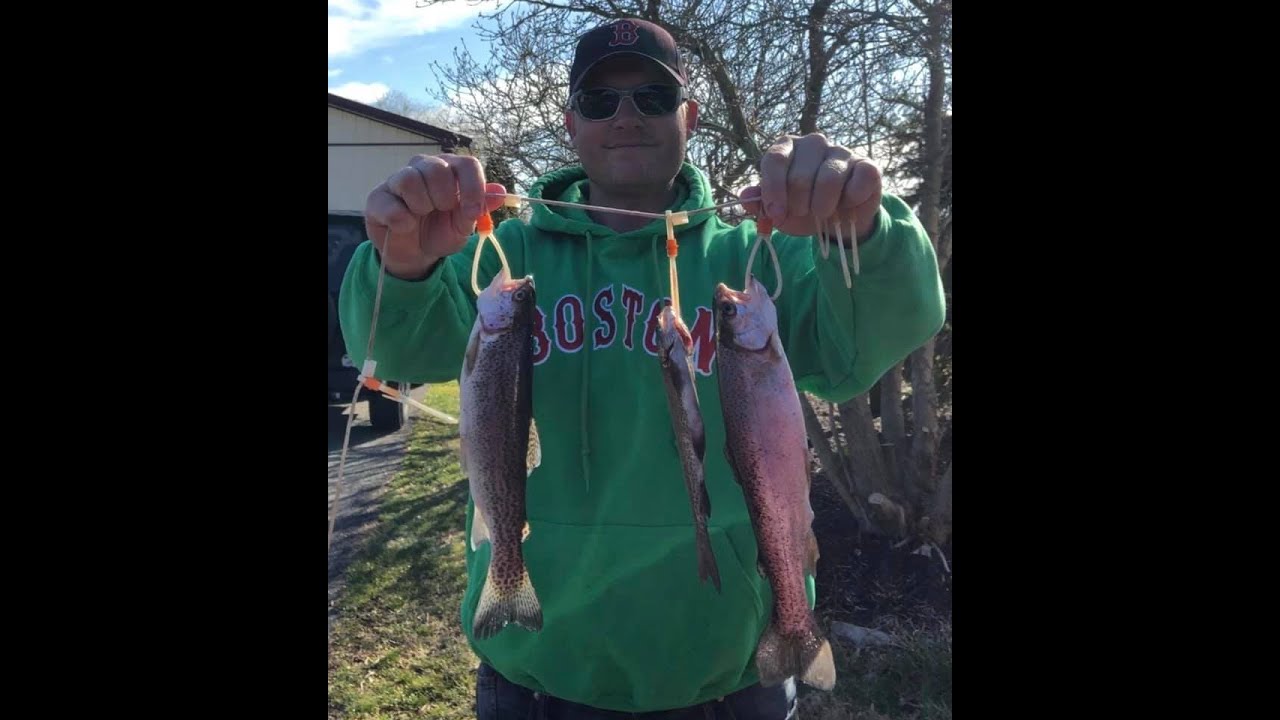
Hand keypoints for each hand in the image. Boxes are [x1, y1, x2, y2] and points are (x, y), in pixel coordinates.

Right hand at [364, 153, 507, 279]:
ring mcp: (397, 180)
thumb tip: (500, 192)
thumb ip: (480, 207)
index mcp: (450, 169)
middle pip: (437, 169)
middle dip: (444, 198)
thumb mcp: (465, 224)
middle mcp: (423, 167)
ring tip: (421, 216)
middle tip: (440, 212)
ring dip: (421, 206)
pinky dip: (402, 220)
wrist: (415, 253)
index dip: (472, 187)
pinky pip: (391, 205)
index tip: (472, 211)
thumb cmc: (441, 231)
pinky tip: (405, 226)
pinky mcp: (378, 198)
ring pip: (410, 180)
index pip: (466, 164)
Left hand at [740, 133, 881, 241]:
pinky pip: (858, 182)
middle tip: (803, 213)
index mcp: (788, 147)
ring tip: (822, 213)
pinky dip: (849, 202)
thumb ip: (759, 203)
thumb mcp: (779, 210)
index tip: (776, 214)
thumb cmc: (804, 209)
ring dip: (823, 207)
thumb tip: (744, 197)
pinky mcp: (867, 165)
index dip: (773, 190)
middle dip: (799, 205)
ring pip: (828, 180)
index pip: (775, 159)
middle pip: (800, 176)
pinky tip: (846, 205)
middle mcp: (814, 143)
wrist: (839, 220)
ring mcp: (841, 151)